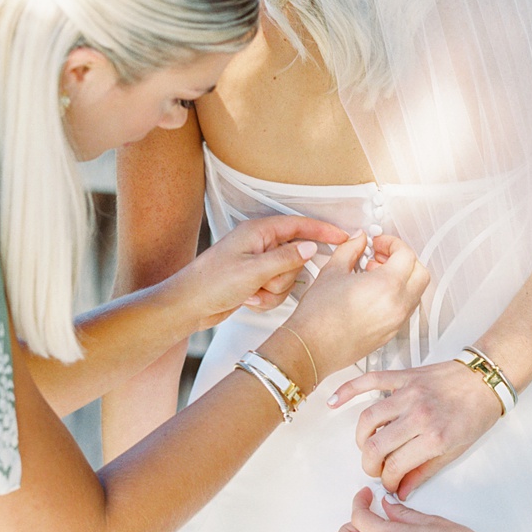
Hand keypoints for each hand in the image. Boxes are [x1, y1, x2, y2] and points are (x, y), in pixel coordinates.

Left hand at [178, 215, 349, 330]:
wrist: (188, 306)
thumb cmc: (212, 283)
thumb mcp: (253, 270)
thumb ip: (286, 259)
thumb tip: (310, 248)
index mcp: (258, 232)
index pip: (299, 225)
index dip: (322, 231)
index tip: (343, 237)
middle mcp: (259, 245)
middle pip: (295, 257)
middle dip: (284, 276)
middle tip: (264, 283)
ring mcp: (257, 264)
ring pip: (287, 278)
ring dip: (273, 291)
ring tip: (251, 294)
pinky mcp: (254, 281)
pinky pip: (275, 291)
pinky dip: (265, 299)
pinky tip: (248, 300)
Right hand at [285, 233, 428, 378]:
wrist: (312, 347)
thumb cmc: (319, 317)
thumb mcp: (332, 271)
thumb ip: (350, 249)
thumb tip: (358, 241)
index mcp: (387, 286)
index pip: (406, 255)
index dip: (392, 243)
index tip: (379, 243)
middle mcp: (397, 305)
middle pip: (420, 273)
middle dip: (405, 259)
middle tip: (383, 255)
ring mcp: (396, 322)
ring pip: (416, 292)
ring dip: (403, 278)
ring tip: (376, 273)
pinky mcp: (390, 333)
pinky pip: (405, 309)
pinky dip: (397, 296)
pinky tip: (374, 293)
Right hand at [328, 360, 501, 495]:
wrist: (486, 379)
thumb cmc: (476, 413)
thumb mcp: (456, 451)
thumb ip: (424, 471)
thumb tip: (402, 490)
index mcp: (433, 437)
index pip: (395, 467)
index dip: (387, 481)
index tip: (389, 484)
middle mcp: (417, 415)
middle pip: (375, 446)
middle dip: (370, 465)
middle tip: (376, 470)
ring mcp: (408, 394)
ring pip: (367, 419)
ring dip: (362, 438)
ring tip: (368, 447)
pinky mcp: (403, 377)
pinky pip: (369, 381)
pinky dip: (348, 390)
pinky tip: (334, 402)